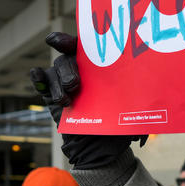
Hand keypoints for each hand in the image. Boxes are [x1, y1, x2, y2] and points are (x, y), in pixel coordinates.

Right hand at [30, 31, 146, 168]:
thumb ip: (135, 102)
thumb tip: (146, 97)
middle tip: (75, 85)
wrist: (102, 146)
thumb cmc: (118, 123)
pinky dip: (38, 78)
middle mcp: (81, 68)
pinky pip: (41, 80)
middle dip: (68, 70)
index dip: (74, 39)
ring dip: (58, 83)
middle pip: (68, 59)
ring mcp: (64, 79)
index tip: (62, 40)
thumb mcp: (132, 111)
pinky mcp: (51, 92)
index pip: (87, 46)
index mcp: (101, 66)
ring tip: (66, 101)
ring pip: (55, 70)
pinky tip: (38, 78)